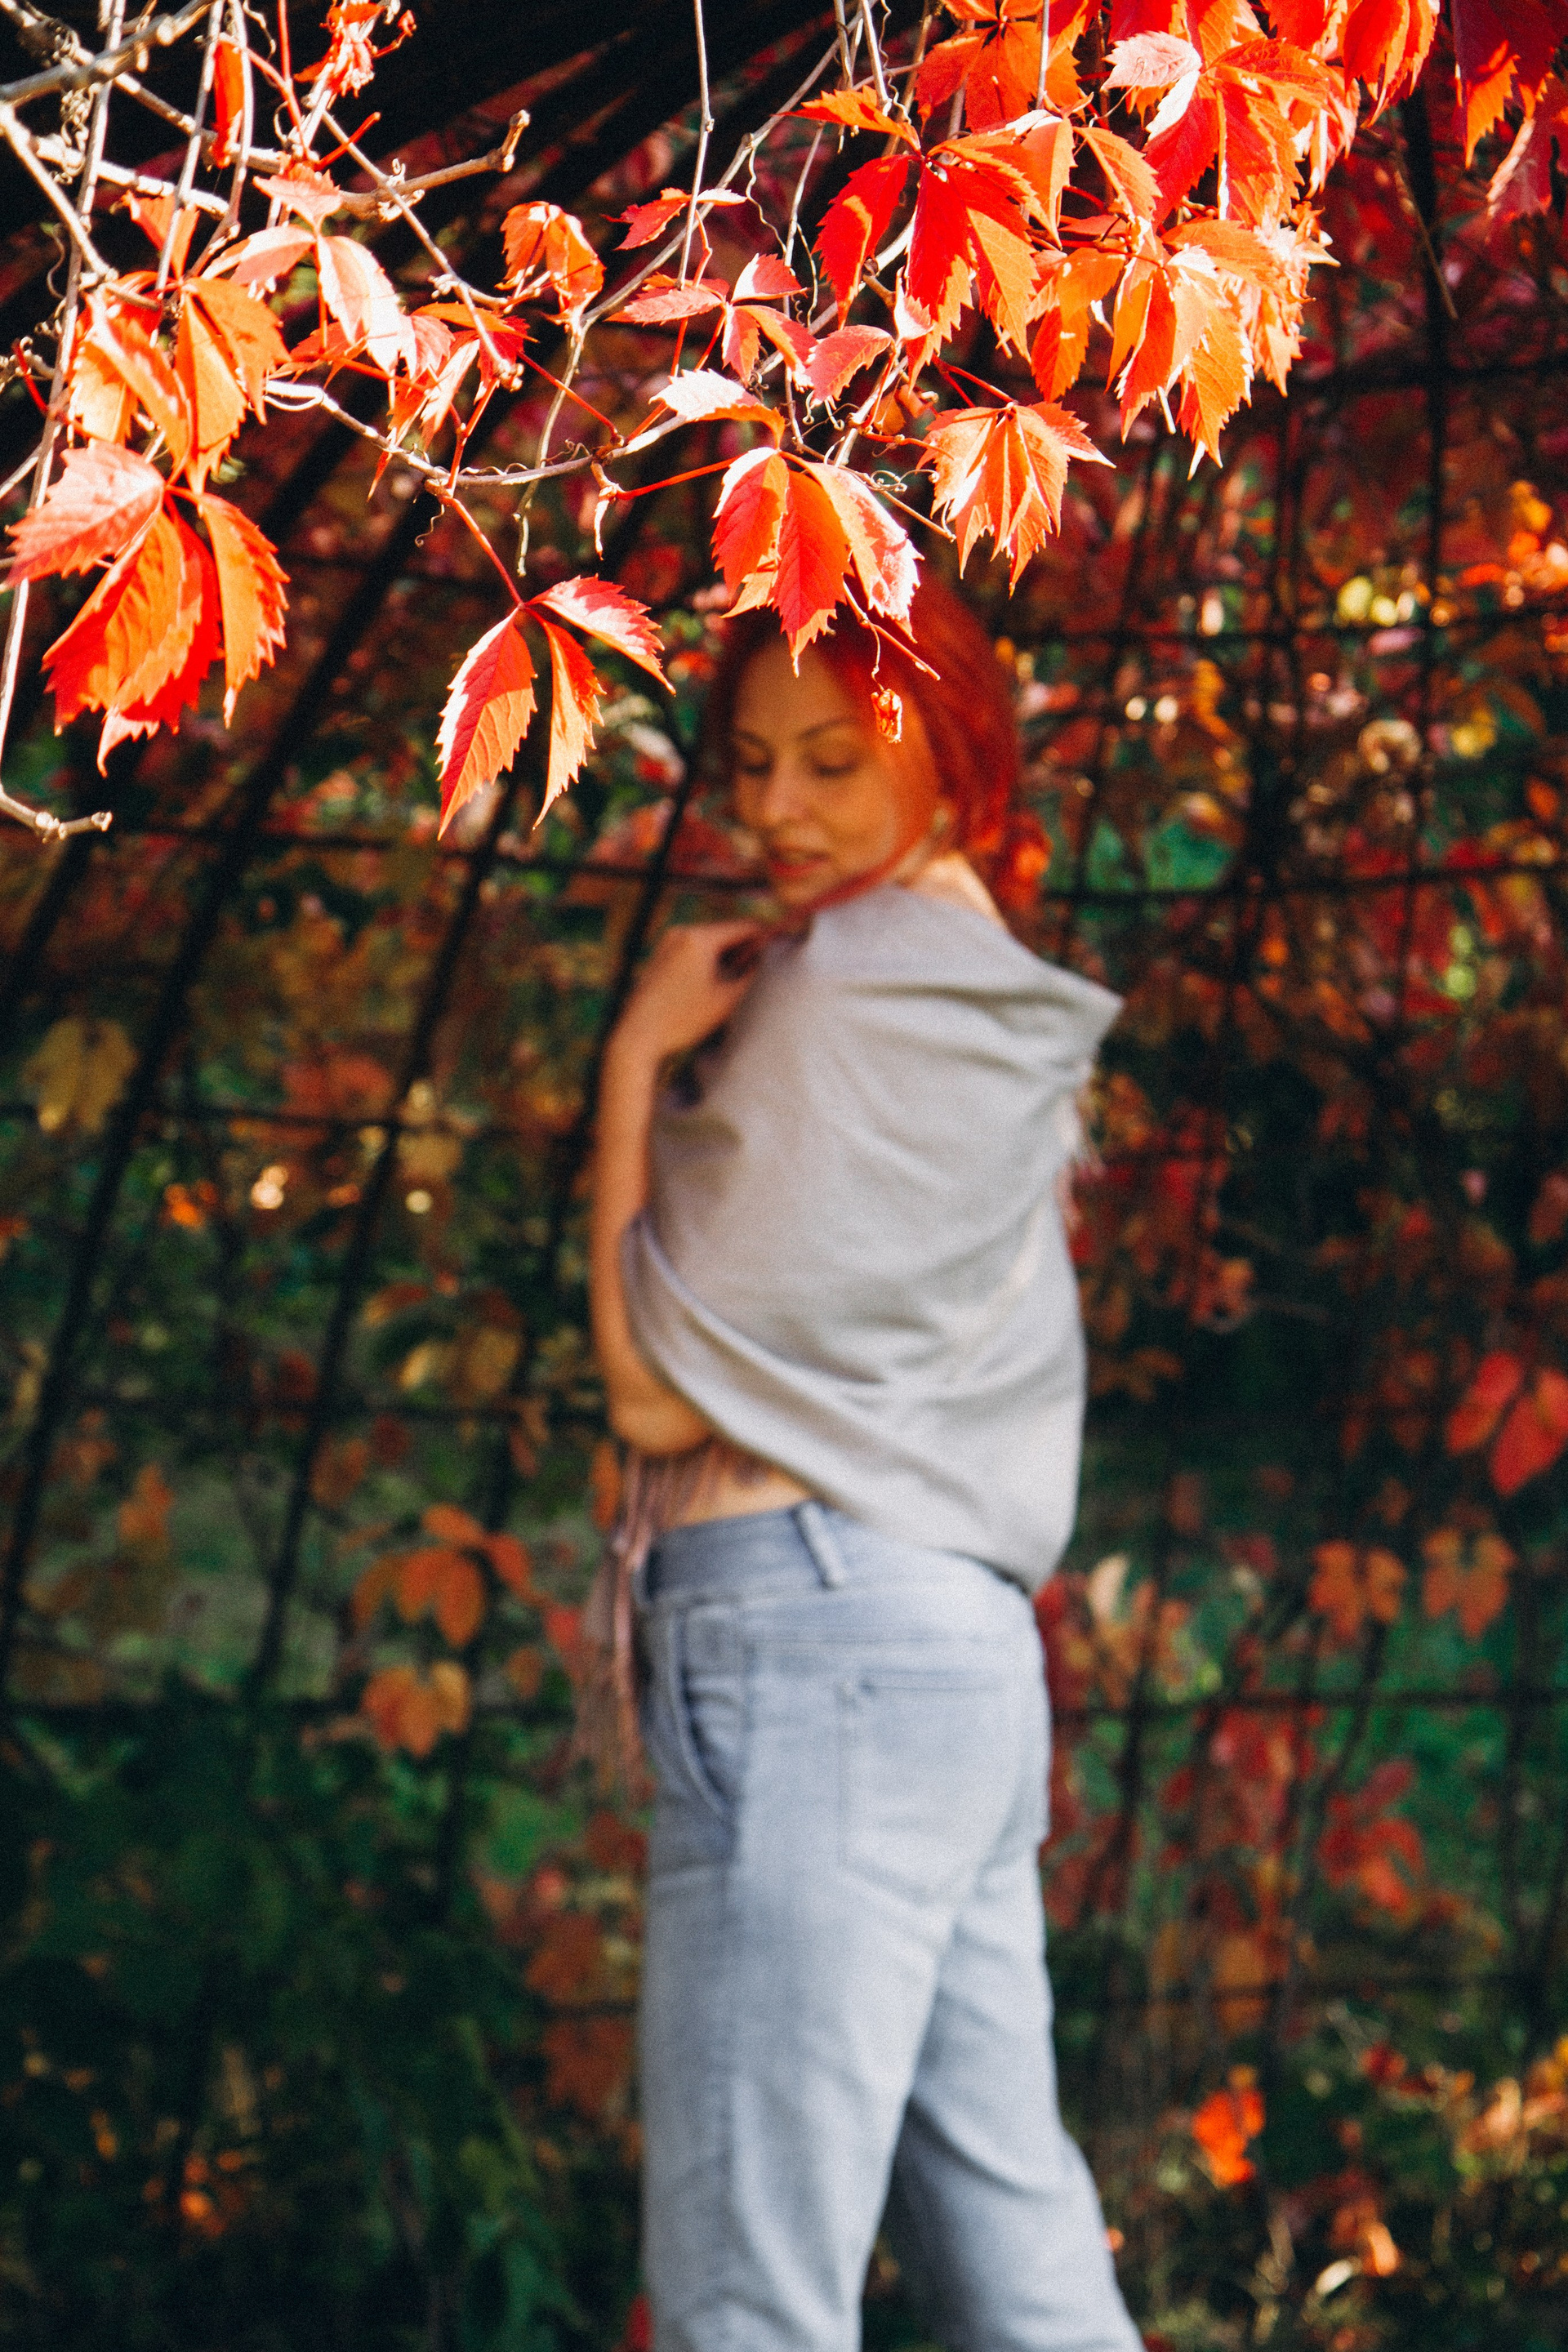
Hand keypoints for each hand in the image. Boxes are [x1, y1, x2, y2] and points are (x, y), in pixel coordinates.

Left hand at [610, 921, 763, 1065]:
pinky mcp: (661, 954)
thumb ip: (753, 976)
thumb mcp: (727, 1000)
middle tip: (766, 968)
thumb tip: (770, 960)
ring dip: (729, 955)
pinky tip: (718, 982)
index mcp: (698, 938)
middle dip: (748, 948)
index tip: (784, 946)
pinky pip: (695, 950)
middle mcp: (681, 932)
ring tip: (742, 979)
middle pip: (727, 932)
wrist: (638, 1037)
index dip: (768, 936)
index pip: (745, 926)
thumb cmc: (683, 1020)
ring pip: (711, 941)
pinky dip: (711, 960)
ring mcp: (668, 942)